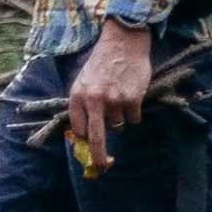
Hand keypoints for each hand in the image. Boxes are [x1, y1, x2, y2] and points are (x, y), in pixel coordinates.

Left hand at [65, 21, 152, 176]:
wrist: (123, 43)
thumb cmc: (102, 64)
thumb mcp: (83, 82)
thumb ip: (82, 105)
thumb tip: (83, 135)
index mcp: (77, 96)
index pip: (79, 129)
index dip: (85, 139)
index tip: (88, 148)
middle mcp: (93, 100)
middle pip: (96, 138)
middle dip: (98, 156)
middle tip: (100, 167)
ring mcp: (113, 100)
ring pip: (118, 126)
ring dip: (120, 119)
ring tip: (120, 98)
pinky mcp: (132, 99)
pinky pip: (133, 120)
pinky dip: (134, 113)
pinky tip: (131, 95)